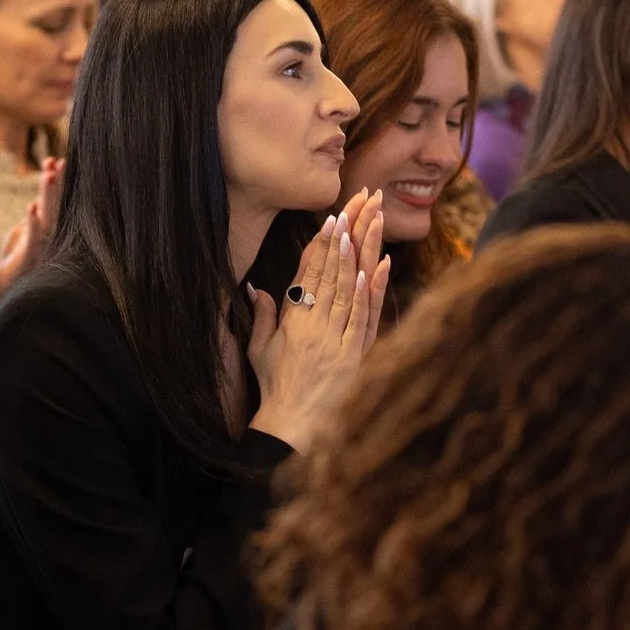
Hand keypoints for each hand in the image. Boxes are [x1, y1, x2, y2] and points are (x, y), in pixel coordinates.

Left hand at [0, 155, 63, 301]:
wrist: (4, 301)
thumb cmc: (12, 272)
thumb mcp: (20, 243)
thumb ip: (28, 226)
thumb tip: (35, 210)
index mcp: (41, 231)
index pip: (51, 201)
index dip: (56, 181)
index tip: (58, 159)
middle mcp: (45, 239)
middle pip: (53, 205)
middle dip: (56, 182)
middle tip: (56, 160)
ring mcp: (39, 250)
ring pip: (46, 218)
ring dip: (47, 195)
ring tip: (48, 174)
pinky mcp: (27, 262)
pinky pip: (31, 240)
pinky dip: (32, 223)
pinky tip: (31, 207)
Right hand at [246, 193, 387, 449]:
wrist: (290, 425)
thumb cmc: (274, 386)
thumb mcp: (259, 350)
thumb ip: (262, 316)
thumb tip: (255, 287)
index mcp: (292, 321)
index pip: (308, 274)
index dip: (320, 245)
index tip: (330, 219)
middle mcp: (313, 325)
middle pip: (332, 272)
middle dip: (345, 235)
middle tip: (357, 204)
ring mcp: (335, 340)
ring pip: (348, 288)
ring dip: (358, 253)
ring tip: (366, 222)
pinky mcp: (352, 356)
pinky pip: (361, 318)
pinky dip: (368, 292)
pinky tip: (374, 267)